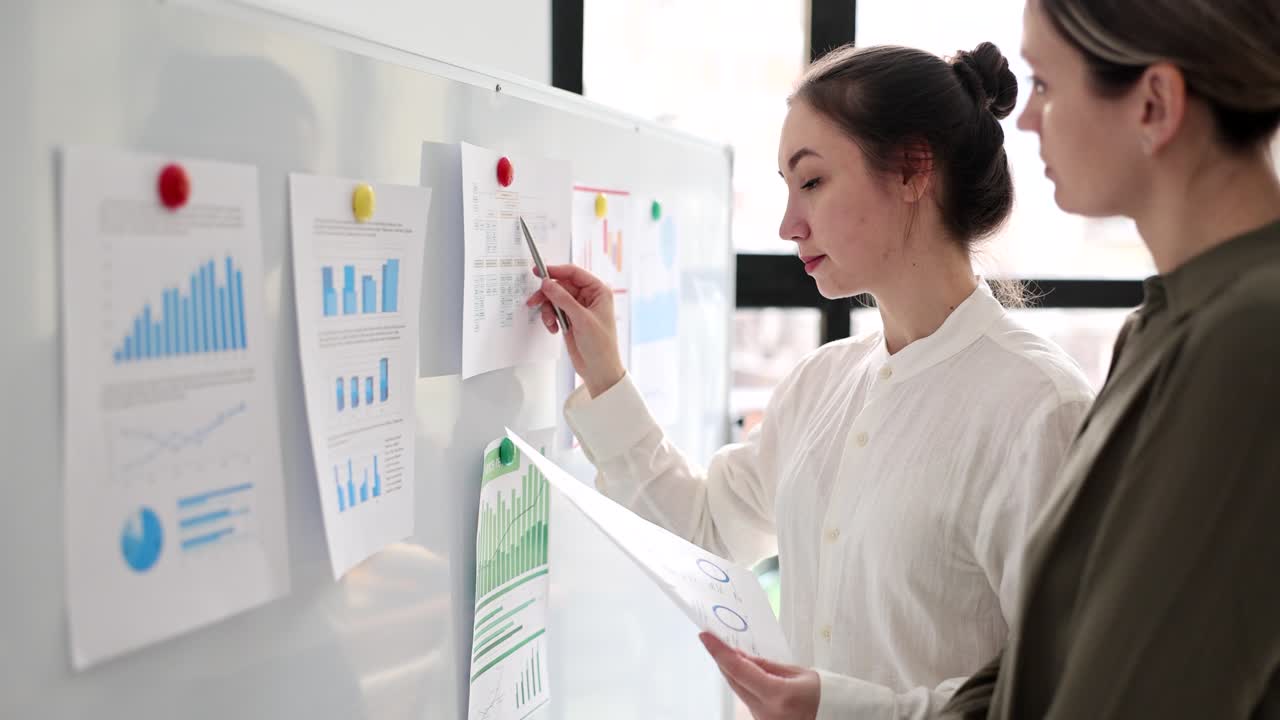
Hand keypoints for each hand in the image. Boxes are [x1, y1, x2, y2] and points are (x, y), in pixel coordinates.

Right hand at [525, 263, 625, 396]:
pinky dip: (550, 318)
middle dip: (547, 295)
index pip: (574, 273)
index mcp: (599, 291)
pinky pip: (554, 311)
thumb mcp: (581, 319)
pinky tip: (554, 329)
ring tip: (549, 322)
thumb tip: (548, 283)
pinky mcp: (570, 319)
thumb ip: (563, 299)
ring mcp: (578, 308)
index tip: (539, 272)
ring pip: (555, 298)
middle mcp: (589, 297)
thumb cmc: (601, 346)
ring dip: (548, 309)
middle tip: (534, 301)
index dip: (556, 270)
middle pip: (561, 286)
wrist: (599, 369)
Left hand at [699, 632, 819, 719]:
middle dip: (722, 659)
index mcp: (778, 696)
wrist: (835, 719)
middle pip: (734, 681)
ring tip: (730, 652)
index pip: (739, 670)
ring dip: (732, 671)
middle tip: (714, 639)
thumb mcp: (799, 674)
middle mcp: (766, 712)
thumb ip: (767, 666)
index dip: (719, 651)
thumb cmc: (825, 697)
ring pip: (738, 690)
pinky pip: (746, 699)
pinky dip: (743, 683)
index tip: (705, 636)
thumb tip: (741, 655)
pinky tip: (743, 671)